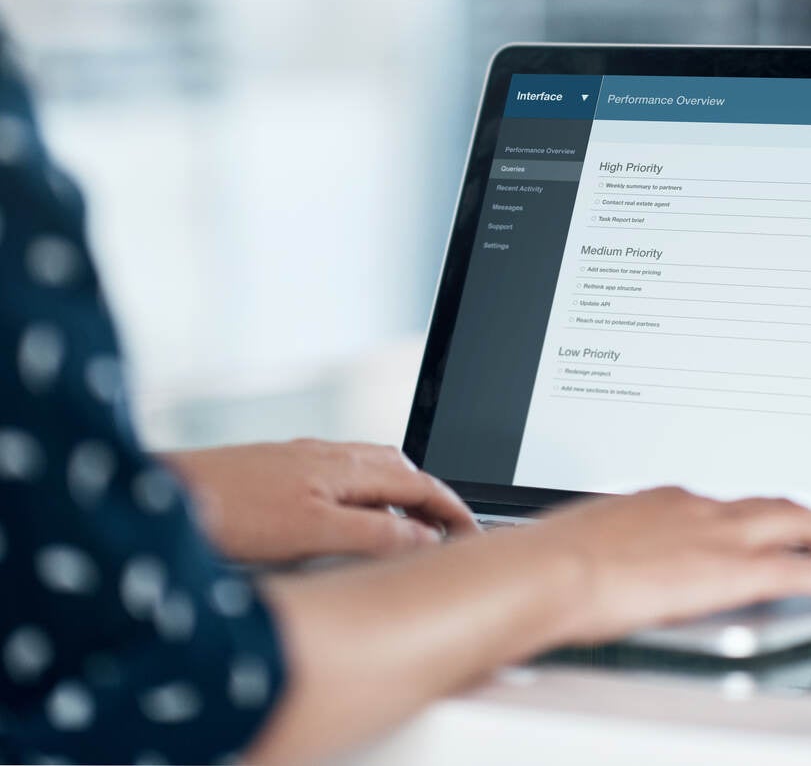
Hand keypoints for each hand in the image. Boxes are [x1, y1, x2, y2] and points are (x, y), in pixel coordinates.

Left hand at [161, 439, 478, 562]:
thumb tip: (423, 537)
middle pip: (400, 470)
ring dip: (399, 496)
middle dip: (431, 497)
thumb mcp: (311, 533)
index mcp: (344, 466)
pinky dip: (364, 497)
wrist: (157, 494)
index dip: (451, 509)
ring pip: (369, 472)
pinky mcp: (278, 470)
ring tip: (408, 530)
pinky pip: (341, 477)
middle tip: (447, 532)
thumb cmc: (226, 510)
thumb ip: (373, 534)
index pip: (419, 483)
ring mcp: (301, 459)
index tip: (472, 533)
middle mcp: (327, 454)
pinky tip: (347, 521)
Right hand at [515, 486, 810, 644]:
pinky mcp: (731, 570)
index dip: (762, 514)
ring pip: (799, 526)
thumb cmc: (552, 560)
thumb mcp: (586, 541)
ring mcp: (718, 536)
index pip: (730, 506)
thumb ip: (613, 547)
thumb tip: (603, 559)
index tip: (777, 521)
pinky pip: (802, 569)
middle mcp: (699, 509)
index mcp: (665, 502)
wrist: (549, 569)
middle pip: (775, 505)